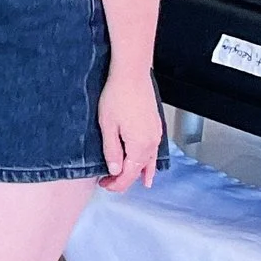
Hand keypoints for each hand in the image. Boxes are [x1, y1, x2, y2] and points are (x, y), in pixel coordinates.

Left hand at [97, 68, 164, 190]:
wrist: (131, 75)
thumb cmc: (117, 96)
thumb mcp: (107, 126)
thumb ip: (111, 150)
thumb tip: (114, 170)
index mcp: (140, 146)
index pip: (129, 174)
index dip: (117, 183)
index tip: (104, 185)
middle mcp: (152, 143)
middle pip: (140, 169)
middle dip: (125, 179)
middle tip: (110, 183)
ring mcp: (156, 134)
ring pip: (149, 161)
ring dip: (140, 172)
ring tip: (137, 182)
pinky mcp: (155, 126)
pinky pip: (153, 150)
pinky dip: (149, 161)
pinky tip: (147, 162)